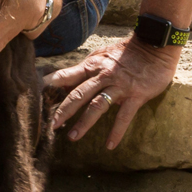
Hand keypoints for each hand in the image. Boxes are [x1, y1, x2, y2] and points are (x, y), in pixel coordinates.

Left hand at [44, 37, 180, 149]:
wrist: (155, 45)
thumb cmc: (128, 52)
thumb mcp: (103, 55)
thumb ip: (87, 68)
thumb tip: (68, 81)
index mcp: (93, 66)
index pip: (66, 76)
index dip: (51, 86)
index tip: (37, 98)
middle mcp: (103, 75)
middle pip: (78, 94)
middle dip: (63, 110)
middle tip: (52, 126)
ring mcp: (119, 85)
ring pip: (97, 105)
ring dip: (84, 123)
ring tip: (73, 137)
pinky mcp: (136, 95)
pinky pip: (124, 116)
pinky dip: (116, 132)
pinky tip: (110, 145)